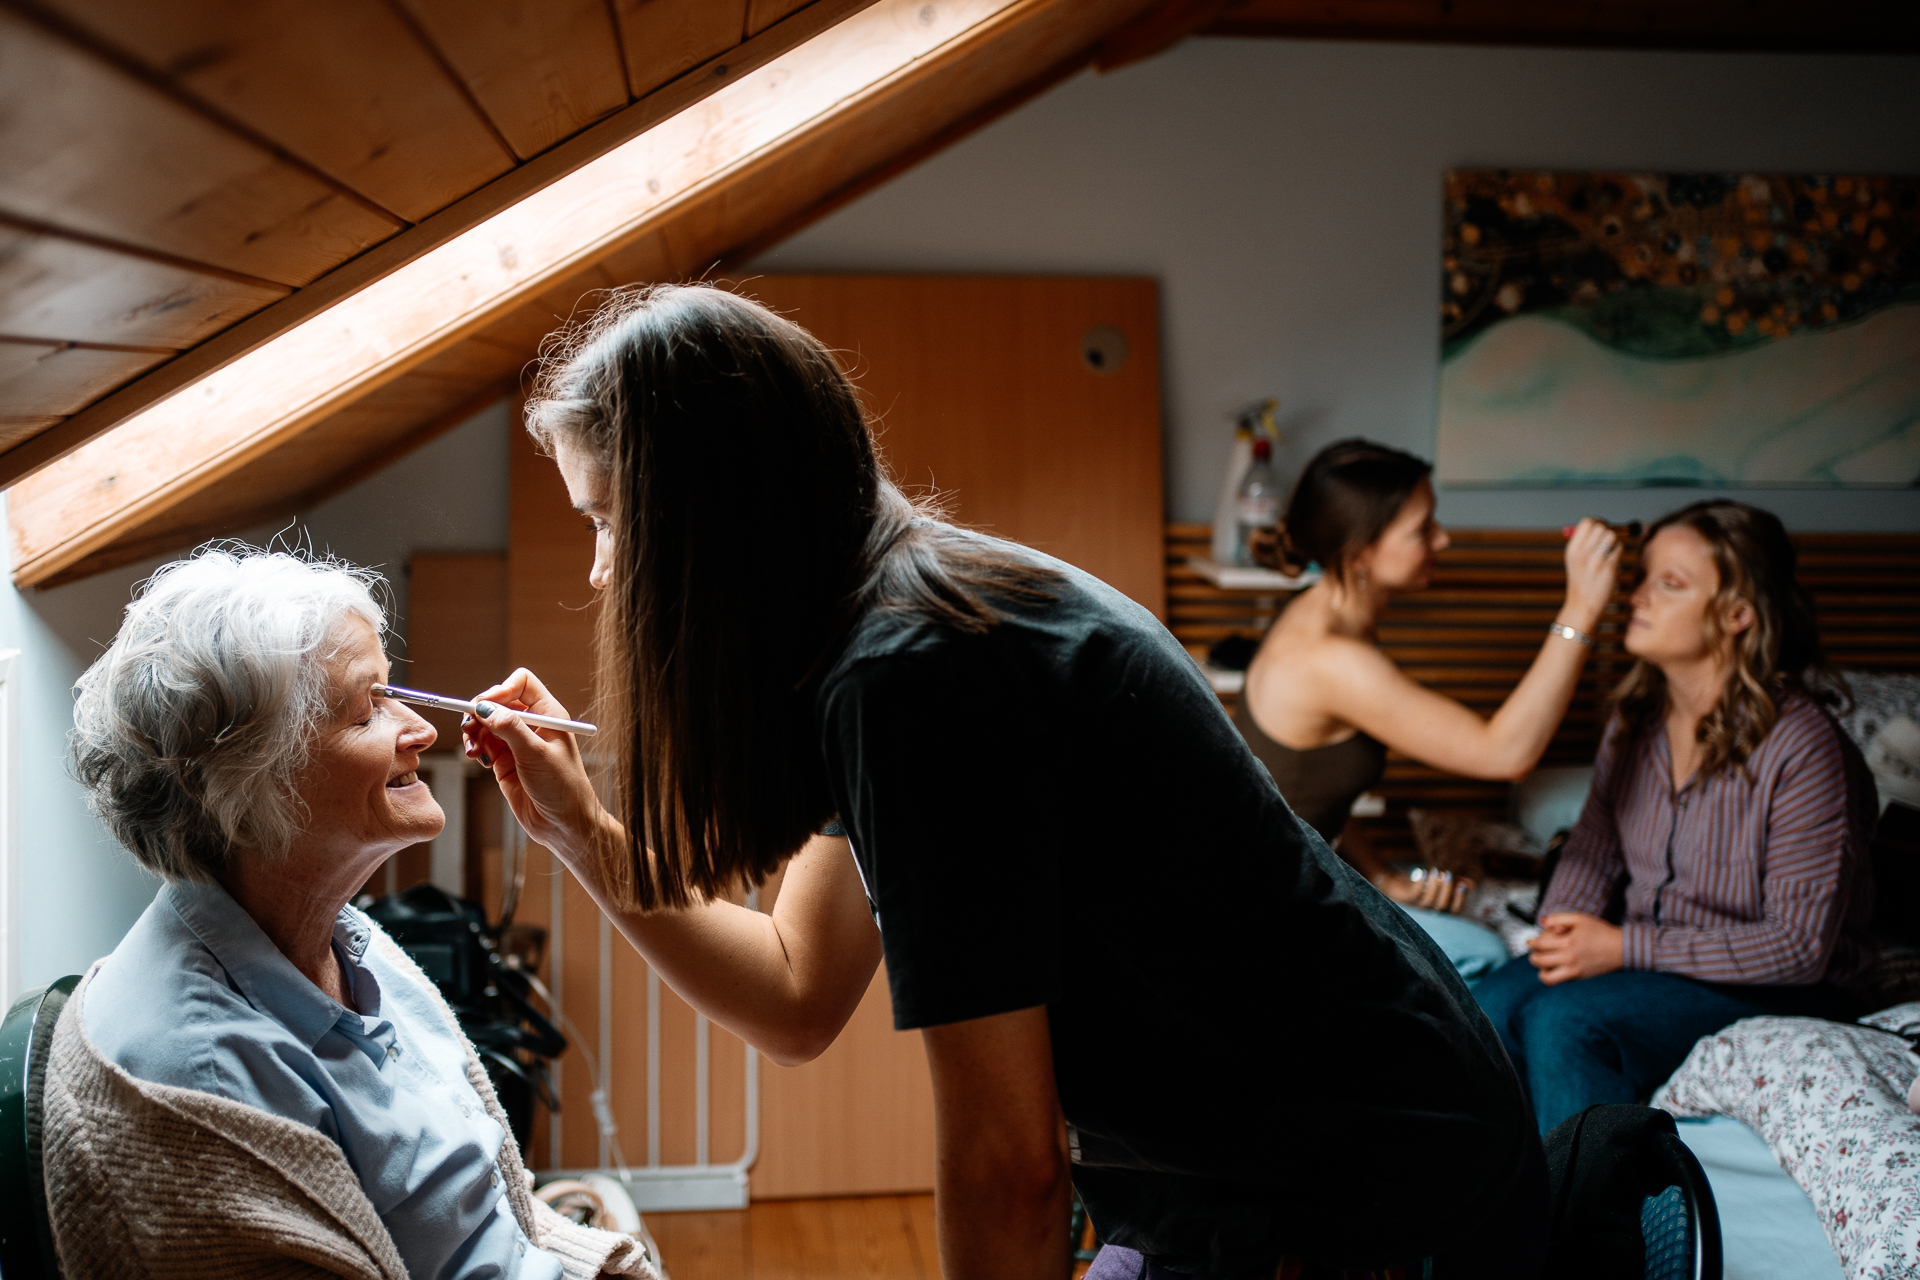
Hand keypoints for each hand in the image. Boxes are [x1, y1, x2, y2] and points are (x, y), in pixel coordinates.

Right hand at [461, 668, 609, 871]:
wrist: (564, 825)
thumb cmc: (563, 788)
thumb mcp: (536, 754)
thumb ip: (510, 728)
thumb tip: (484, 707)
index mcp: (549, 715)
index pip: (521, 684)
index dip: (501, 689)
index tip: (486, 706)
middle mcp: (533, 725)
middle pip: (498, 702)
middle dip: (481, 712)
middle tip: (469, 727)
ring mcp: (518, 743)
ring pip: (487, 724)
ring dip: (475, 731)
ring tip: (473, 749)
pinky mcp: (505, 762)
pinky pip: (484, 744)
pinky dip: (476, 747)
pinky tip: (477, 757)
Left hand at [1371, 867, 1471, 913]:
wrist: (1392, 883)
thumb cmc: (1417, 884)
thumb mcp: (1437, 883)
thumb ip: (1453, 884)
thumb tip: (1470, 884)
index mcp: (1438, 910)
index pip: (1454, 911)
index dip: (1459, 900)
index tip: (1462, 885)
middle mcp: (1428, 912)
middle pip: (1442, 906)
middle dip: (1447, 890)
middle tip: (1448, 874)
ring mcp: (1415, 908)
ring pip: (1428, 901)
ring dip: (1434, 885)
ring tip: (1436, 872)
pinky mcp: (1405, 900)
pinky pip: (1414, 894)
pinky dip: (1420, 883)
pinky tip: (1423, 872)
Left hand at [1527, 912, 1623, 983]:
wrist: (1621, 948)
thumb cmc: (1601, 931)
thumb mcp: (1580, 918)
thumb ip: (1558, 918)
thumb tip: (1541, 922)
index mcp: (1568, 941)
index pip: (1539, 944)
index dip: (1531, 942)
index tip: (1530, 941)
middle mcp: (1569, 957)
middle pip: (1539, 960)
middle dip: (1533, 955)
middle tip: (1535, 952)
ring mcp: (1574, 969)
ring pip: (1546, 977)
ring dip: (1539, 970)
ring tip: (1542, 964)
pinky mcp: (1578, 977)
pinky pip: (1557, 981)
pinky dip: (1550, 977)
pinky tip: (1552, 969)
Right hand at [1560, 518, 1622, 633]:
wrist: (1582, 607)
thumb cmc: (1581, 584)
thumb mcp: (1575, 562)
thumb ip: (1585, 544)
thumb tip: (1603, 527)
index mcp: (1572, 549)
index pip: (1587, 522)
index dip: (1598, 522)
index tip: (1601, 530)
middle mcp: (1582, 552)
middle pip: (1601, 526)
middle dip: (1608, 530)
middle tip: (1608, 542)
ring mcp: (1595, 559)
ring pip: (1612, 535)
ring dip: (1615, 542)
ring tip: (1610, 553)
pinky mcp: (1608, 567)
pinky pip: (1619, 548)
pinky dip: (1618, 553)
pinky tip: (1612, 563)